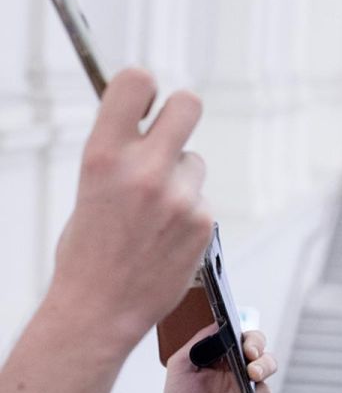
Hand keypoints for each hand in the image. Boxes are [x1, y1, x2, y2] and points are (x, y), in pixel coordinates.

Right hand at [50, 68, 212, 351]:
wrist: (99, 309)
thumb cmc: (87, 251)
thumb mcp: (89, 187)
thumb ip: (120, 153)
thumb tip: (147, 123)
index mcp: (103, 155)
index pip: (134, 83)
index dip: (144, 86)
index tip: (145, 100)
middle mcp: (144, 168)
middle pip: (188, 104)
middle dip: (181, 113)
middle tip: (169, 135)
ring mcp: (179, 195)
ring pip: (194, 164)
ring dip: (181, 181)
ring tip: (154, 216)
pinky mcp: (203, 221)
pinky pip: (201, 201)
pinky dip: (189, 215)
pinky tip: (166, 239)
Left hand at [154, 326, 276, 392]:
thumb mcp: (180, 367)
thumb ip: (198, 342)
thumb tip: (218, 324)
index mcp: (227, 362)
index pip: (249, 342)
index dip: (254, 342)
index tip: (248, 350)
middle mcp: (241, 378)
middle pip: (267, 361)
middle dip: (264, 363)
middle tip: (252, 372)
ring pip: (267, 388)